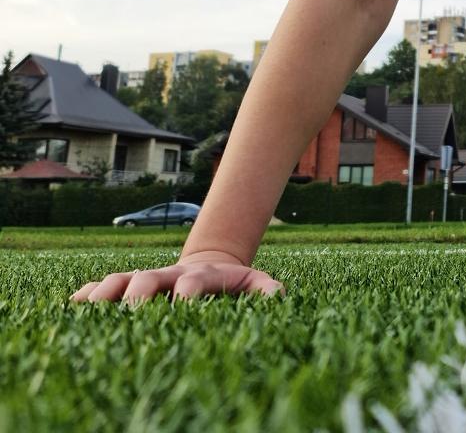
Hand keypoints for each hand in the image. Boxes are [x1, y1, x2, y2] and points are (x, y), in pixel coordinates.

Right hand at [69, 250, 285, 304]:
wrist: (210, 265)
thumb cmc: (231, 284)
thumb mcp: (254, 283)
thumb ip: (266, 289)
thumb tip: (278, 296)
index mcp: (201, 276)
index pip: (194, 281)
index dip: (188, 291)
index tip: (182, 303)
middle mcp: (169, 275)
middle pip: (150, 278)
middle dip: (139, 293)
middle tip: (129, 314)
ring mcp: (147, 278)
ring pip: (122, 279)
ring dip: (105, 291)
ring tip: (87, 307)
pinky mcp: (129, 287)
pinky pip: (104, 286)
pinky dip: (88, 294)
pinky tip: (72, 306)